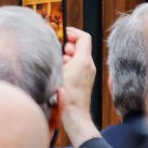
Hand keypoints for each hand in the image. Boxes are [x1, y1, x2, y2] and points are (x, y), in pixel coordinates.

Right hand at [59, 26, 101, 144]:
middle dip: (69, 45)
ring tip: (58, 61)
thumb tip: (62, 47)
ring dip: (68, 55)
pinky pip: (78, 67)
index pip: (84, 37)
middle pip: (81, 47)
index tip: (64, 33)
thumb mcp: (60, 70)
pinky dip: (69, 65)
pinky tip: (60, 72)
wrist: (74, 116)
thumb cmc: (66, 95)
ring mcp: (88, 74)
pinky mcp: (84, 82)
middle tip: (59, 49)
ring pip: (79, 57)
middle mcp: (89, 66)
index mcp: (84, 60)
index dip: (73, 32)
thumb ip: (62, 55)